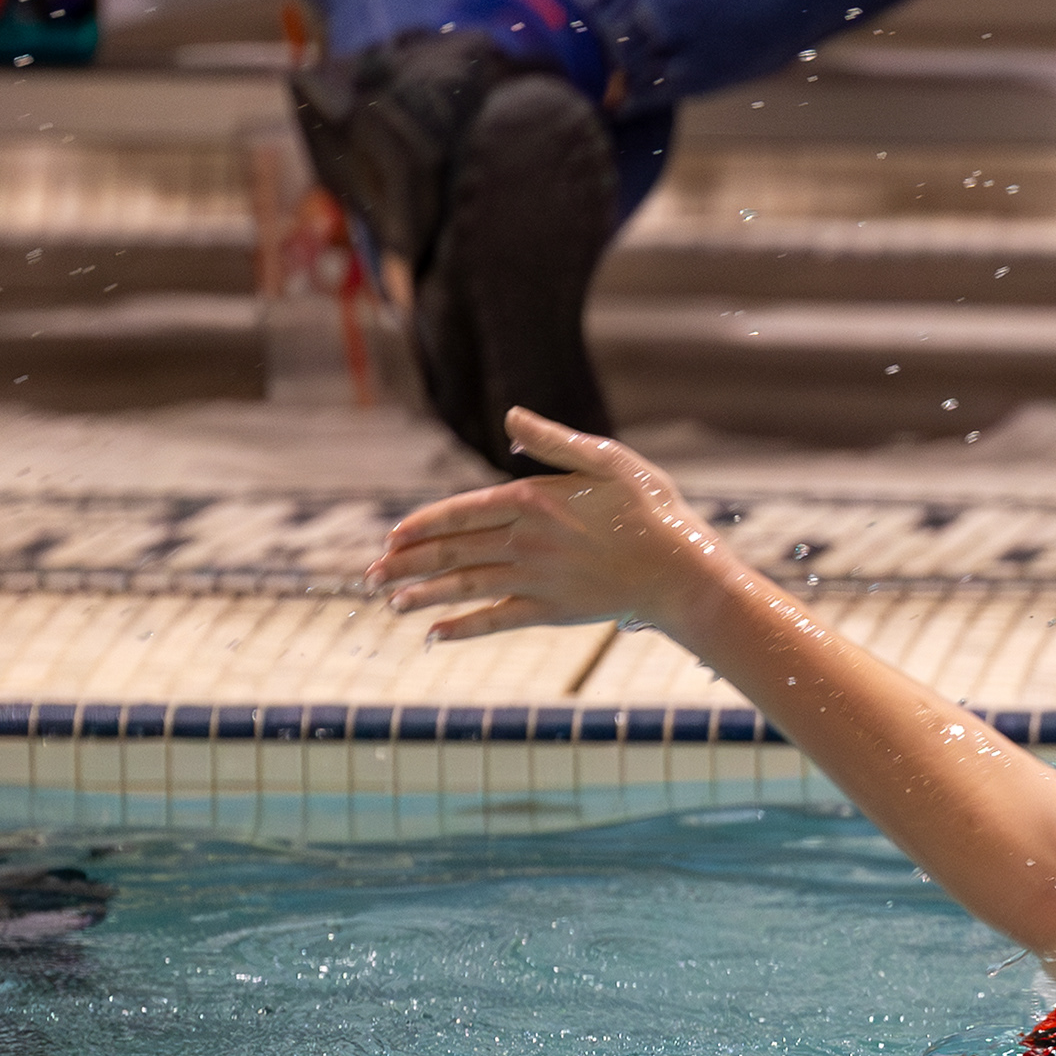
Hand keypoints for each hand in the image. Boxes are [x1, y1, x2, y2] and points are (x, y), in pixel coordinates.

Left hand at [369, 408, 737, 643]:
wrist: (683, 573)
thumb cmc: (654, 512)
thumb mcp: (609, 460)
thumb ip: (555, 442)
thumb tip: (511, 419)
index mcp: (533, 502)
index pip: (461, 511)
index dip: (422, 524)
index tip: (392, 535)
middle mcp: (526, 543)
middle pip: (453, 551)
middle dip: (407, 563)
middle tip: (372, 574)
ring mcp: (537, 580)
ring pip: (466, 586)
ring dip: (424, 595)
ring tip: (391, 603)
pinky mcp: (553, 611)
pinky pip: (497, 619)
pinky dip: (464, 628)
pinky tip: (436, 635)